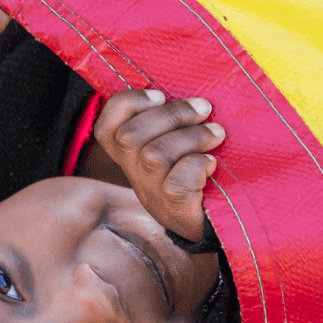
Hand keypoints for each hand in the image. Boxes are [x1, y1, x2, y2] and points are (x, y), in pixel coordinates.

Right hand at [93, 89, 225, 240]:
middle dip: (171, 115)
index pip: (107, 128)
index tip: (160, 94)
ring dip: (191, 137)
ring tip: (216, 133)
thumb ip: (171, 125)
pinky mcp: (174, 209)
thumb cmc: (198, 177)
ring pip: (154, 156)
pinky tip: (212, 163)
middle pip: (130, 137)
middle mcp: (135, 175)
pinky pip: (177, 181)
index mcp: (132, 156)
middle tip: (204, 109)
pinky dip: (197, 165)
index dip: (127, 105)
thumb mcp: (177, 147)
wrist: (211, 228)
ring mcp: (152, 194)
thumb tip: (192, 95)